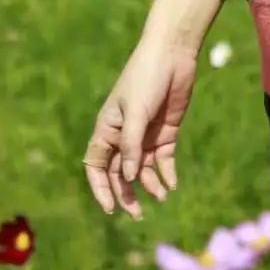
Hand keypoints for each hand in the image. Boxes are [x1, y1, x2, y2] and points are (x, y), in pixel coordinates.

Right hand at [82, 33, 197, 219]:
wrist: (172, 55)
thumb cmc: (145, 78)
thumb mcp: (135, 113)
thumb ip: (131, 146)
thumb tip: (127, 178)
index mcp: (107, 129)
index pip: (97, 165)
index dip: (101, 188)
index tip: (111, 209)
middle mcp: (124, 136)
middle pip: (120, 173)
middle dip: (126, 194)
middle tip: (137, 214)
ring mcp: (145, 135)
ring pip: (142, 169)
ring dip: (149, 185)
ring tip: (161, 196)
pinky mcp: (165, 132)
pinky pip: (163, 160)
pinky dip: (166, 174)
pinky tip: (171, 185)